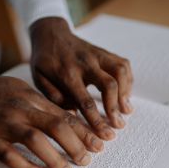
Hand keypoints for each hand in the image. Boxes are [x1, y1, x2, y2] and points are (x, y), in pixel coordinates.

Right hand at [0, 77, 102, 167]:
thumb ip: (45, 106)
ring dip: (54, 159)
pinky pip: (10, 156)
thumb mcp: (22, 92)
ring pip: (35, 141)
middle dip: (75, 144)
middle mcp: (21, 110)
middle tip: (87, 160)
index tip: (100, 142)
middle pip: (55, 126)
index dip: (84, 130)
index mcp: (31, 98)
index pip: (64, 115)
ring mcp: (4, 125)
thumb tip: (72, 119)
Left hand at [30, 17, 132, 140]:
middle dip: (116, 108)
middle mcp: (85, 63)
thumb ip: (55, 98)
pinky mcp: (104, 52)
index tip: (106, 135)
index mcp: (67, 74)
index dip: (97, 120)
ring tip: (126, 110)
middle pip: (109, 85)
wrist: (50, 33)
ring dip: (126, 93)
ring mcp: (97, 55)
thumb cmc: (44, 60)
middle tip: (119, 124)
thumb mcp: (40, 79)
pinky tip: (126, 93)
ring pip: (120, 72)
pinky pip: (123, 64)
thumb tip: (73, 115)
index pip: (85, 101)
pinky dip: (128, 81)